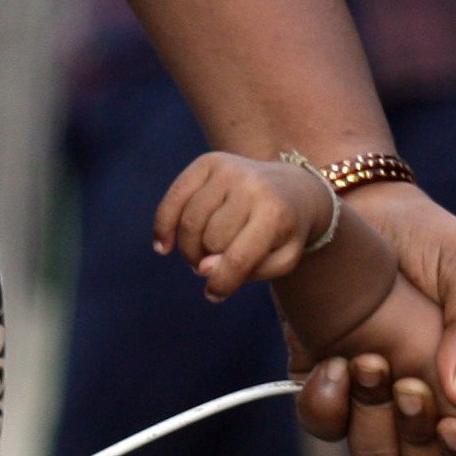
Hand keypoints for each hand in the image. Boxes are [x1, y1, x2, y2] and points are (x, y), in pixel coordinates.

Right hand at [152, 152, 332, 300]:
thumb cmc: (283, 231)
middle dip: (208, 260)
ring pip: (189, 223)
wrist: (292, 187)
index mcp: (275, 213)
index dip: (221, 283)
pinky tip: (163, 246)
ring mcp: (228, 169)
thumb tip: (203, 267)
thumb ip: (246, 271)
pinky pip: (174, 199)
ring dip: (190, 248)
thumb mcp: (281, 259)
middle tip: (216, 263)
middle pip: (210, 240)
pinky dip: (163, 226)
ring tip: (203, 252)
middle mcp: (251, 185)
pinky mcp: (209, 161)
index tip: (214, 294)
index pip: (238, 258)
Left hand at [293, 181, 455, 455]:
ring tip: (368, 361)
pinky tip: (332, 365)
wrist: (356, 211)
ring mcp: (373, 404)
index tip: (449, 423)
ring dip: (370, 418)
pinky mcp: (325, 389)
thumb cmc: (425, 238)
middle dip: (415, 440)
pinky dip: (325, 405)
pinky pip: (323, 427)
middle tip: (407, 386)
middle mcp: (426, 407)